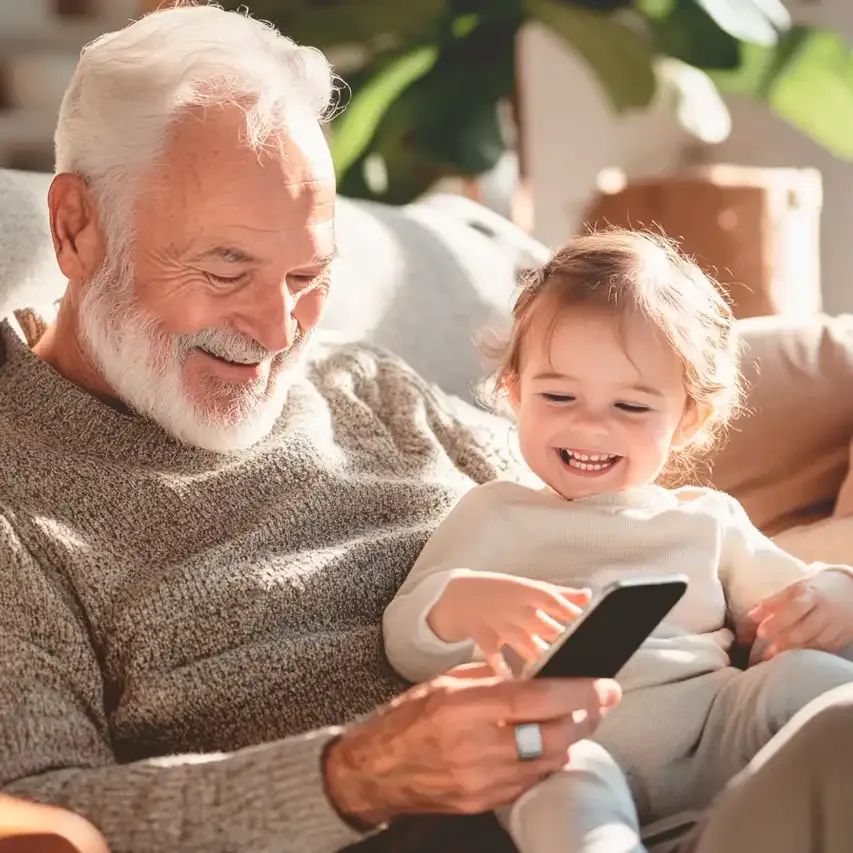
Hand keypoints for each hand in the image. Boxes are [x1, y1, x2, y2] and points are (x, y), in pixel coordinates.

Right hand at [323, 671, 620, 826]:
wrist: (375, 770)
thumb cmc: (408, 719)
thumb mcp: (447, 682)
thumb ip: (493, 679)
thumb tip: (537, 674)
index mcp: (465, 706)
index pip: (536, 699)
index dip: (578, 693)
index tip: (604, 686)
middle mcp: (476, 746)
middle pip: (552, 737)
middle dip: (586, 718)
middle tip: (601, 702)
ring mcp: (481, 781)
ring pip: (547, 762)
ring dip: (568, 740)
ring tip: (574, 721)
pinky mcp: (482, 803)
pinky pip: (528, 782)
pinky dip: (543, 763)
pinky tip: (544, 747)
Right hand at [427, 571, 590, 671]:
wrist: (458, 596)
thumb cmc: (501, 592)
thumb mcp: (529, 586)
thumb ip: (560, 594)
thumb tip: (588, 596)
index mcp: (528, 591)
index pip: (552, 598)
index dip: (569, 610)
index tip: (586, 624)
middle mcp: (515, 607)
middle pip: (544, 625)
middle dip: (562, 641)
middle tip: (583, 659)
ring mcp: (499, 624)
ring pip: (526, 643)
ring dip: (543, 657)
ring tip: (560, 675)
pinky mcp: (486, 640)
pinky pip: (497, 658)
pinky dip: (506, 671)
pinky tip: (518, 684)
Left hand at [749, 570, 852, 658]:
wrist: (851, 591)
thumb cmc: (813, 591)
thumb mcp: (794, 590)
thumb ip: (773, 602)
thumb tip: (751, 616)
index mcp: (810, 594)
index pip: (793, 609)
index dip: (777, 622)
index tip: (760, 633)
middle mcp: (824, 610)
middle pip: (805, 629)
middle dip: (785, 641)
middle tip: (766, 652)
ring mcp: (835, 625)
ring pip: (816, 642)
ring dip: (795, 652)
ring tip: (776, 659)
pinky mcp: (842, 638)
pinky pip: (826, 649)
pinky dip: (810, 655)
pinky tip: (795, 661)